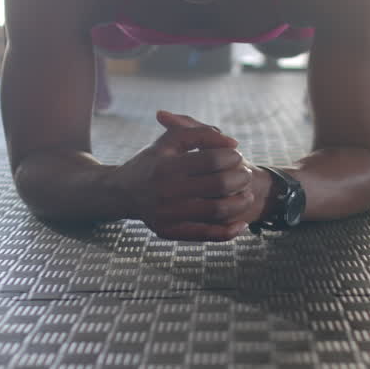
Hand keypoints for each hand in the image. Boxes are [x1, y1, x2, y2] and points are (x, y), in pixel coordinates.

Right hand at [114, 109, 262, 240]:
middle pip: (218, 185)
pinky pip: (206, 235)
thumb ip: (201, 133)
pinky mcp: (170, 232)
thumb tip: (233, 145)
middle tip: (245, 174)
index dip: (231, 157)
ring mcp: (167, 214)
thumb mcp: (170, 140)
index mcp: (166, 166)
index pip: (211, 160)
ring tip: (246, 194)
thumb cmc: (153, 161)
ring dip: (240, 203)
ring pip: (217, 211)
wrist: (123, 192)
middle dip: (240, 178)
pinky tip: (242, 223)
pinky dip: (229, 232)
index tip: (236, 156)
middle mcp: (165, 191)